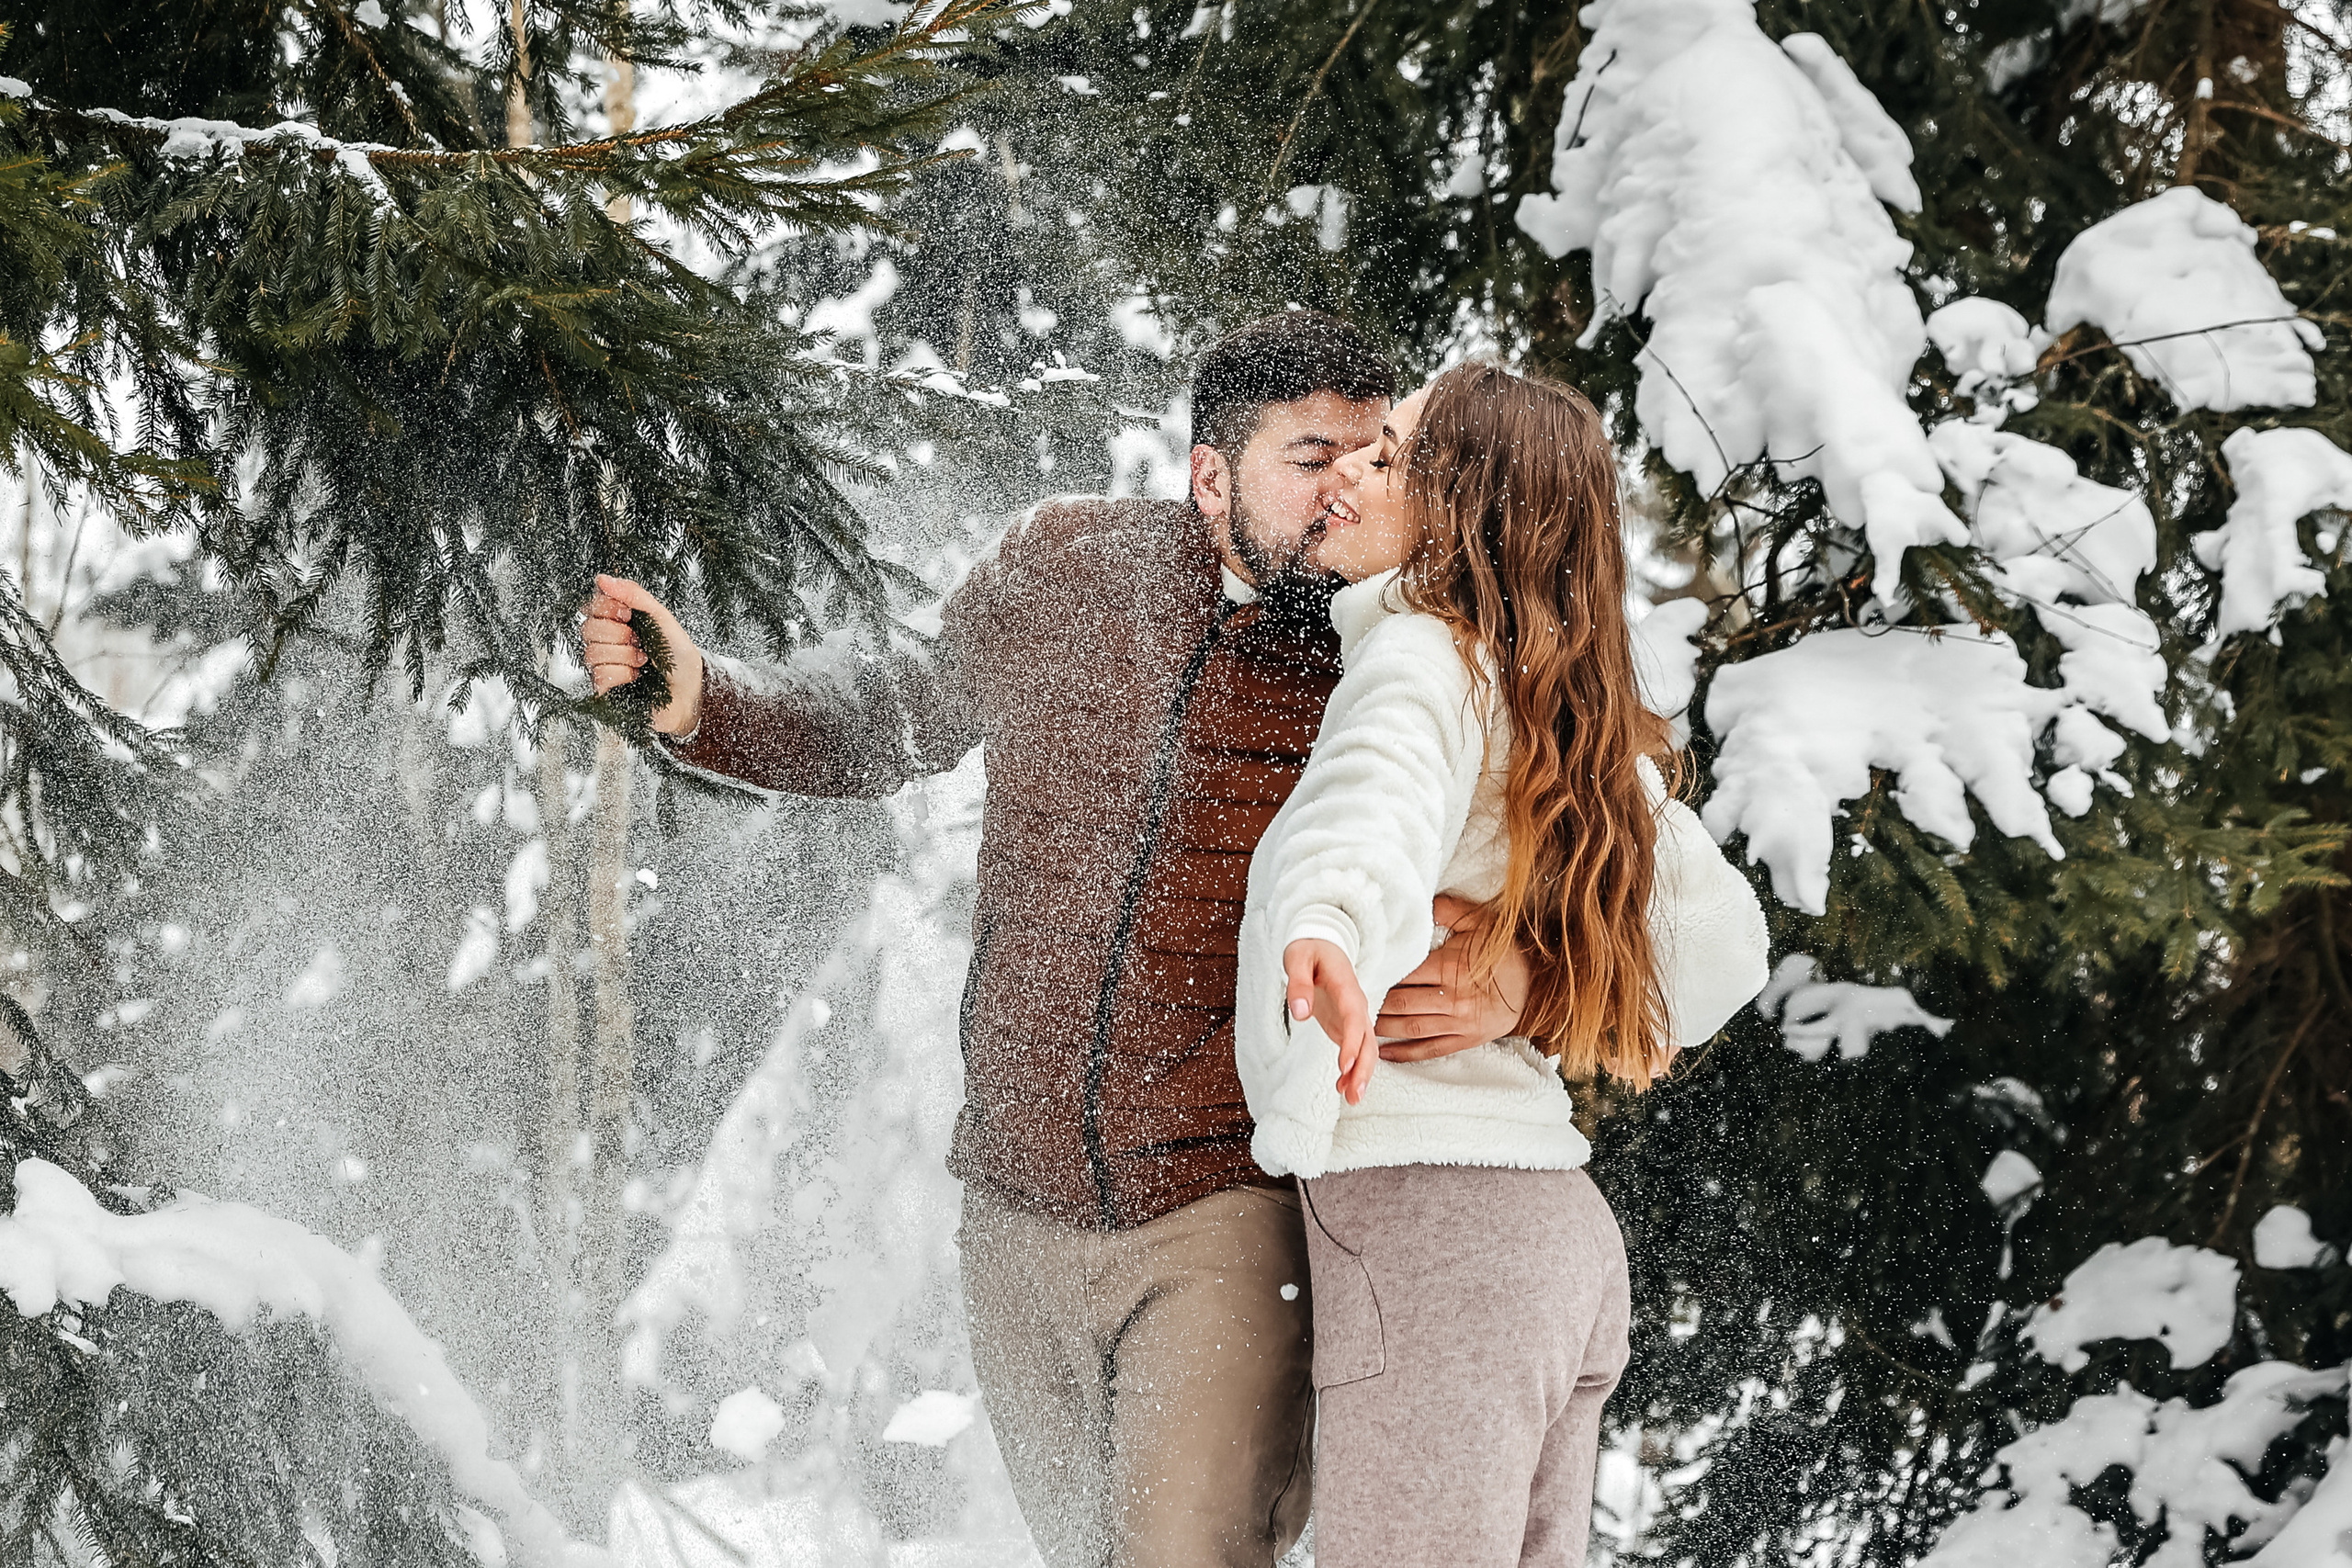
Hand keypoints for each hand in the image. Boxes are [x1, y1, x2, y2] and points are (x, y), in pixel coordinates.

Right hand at [583, 574, 704, 736]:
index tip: (627, 613)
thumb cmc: (678, 654)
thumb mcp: (662, 617)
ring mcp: (603, 664)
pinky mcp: (604, 687)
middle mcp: (606, 641)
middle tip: (638, 639)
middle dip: (618, 634)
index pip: (591, 605)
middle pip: (587, 628)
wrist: (690, 689)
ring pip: (592, 653)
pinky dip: (622, 674)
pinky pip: (599, 675)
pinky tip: (636, 675)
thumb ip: (635, 595)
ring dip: (623, 655)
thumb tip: (602, 579)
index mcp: (618, 621)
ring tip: (642, 659)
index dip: (606, 608)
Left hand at [1284, 938, 1375, 1104]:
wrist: (1323, 942)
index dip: (1352, 1043)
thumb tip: (1300, 1012)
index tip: (1344, 1066)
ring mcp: (1354, 1016)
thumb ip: (1298, 983)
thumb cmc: (1309, 949)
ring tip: (1351, 1099)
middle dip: (1363, 1068)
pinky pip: (1356, 1049)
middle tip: (1353, 1094)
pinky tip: (1342, 1087)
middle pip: (1368, 1039)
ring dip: (1361, 1073)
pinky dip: (1352, 1069)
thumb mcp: (1297, 957)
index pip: (1354, 1017)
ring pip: (1367, 1048)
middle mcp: (1356, 1004)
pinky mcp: (1347, 1024)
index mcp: (1346, 986)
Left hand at [1374, 894, 1528, 1060]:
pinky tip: (1382, 1051)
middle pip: (1401, 1004)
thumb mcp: (1479, 921)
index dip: (1380, 974)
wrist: (1539, 982)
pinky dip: (1404, 1053)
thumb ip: (1446, 910)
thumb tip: (1419, 900)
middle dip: (1373, 1004)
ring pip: (1411, 1029)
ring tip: (1358, 1026)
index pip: (1405, 973)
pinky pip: (1430, 1050)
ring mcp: (1459, 1023)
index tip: (1358, 973)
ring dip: (1382, 1029)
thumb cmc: (1505, 950)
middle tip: (1349, 1002)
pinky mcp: (1466, 1039)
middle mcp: (1453, 999)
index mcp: (1452, 967)